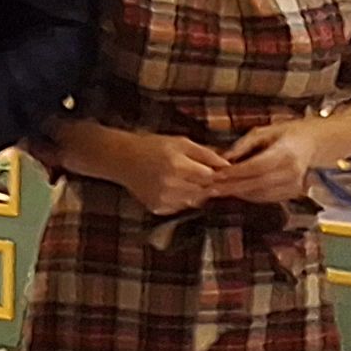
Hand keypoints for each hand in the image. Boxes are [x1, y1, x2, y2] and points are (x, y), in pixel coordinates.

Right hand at [92, 126, 230, 215]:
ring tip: (182, 177)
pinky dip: (182, 199)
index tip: (215, 170)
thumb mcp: (180, 142)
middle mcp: (171, 185)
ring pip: (194, 201)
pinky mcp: (158, 208)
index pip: (210, 176)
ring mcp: (164, 199)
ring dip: (195, 192)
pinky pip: (181, 206)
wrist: (122, 159)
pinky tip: (172, 187)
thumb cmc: (152, 146)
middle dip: (206, 183)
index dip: (215, 173)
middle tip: (196, 173)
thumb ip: (205, 153)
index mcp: (178, 166)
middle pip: (204, 191)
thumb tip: (227, 164)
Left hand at [214, 117, 340, 208]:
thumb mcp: (264, 131)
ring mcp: (294, 185)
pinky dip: (249, 196)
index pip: (256, 167)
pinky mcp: (292, 193)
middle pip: (256, 184)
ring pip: (260, 195)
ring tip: (217, 191)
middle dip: (231, 187)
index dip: (235, 173)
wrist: (312, 144)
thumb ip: (243, 145)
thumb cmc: (286, 134)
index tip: (216, 174)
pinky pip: (266, 198)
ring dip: (237, 193)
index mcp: (286, 153)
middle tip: (209, 188)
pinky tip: (235, 192)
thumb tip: (223, 158)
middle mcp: (292, 171)